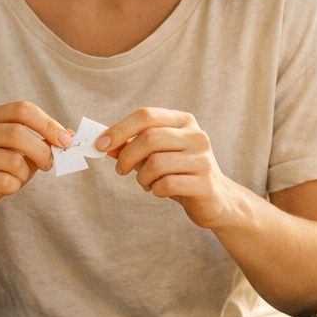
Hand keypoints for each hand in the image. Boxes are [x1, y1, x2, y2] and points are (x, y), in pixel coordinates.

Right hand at [0, 101, 73, 224]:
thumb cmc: (1, 169)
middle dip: (41, 151)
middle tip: (49, 164)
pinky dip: (14, 187)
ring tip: (19, 177)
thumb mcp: (25, 152)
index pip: (22, 109)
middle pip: (17, 133)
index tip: (65, 141)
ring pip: (13, 160)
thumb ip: (44, 142)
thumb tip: (70, 135)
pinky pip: (4, 181)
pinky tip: (6, 187)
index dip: (47, 124)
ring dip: (25, 173)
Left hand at [99, 108, 238, 228]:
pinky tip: (160, 191)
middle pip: (149, 138)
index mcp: (184, 121)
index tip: (99, 145)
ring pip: (156, 163)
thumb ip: (132, 146)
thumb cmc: (180, 173)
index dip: (119, 129)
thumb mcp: (156, 154)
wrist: (216, 200)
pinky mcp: (205, 184)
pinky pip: (167, 184)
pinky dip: (156, 190)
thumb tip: (103, 144)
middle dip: (127, 157)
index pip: (146, 115)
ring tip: (147, 183)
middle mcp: (197, 136)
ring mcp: (203, 159)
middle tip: (120, 170)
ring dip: (142, 177)